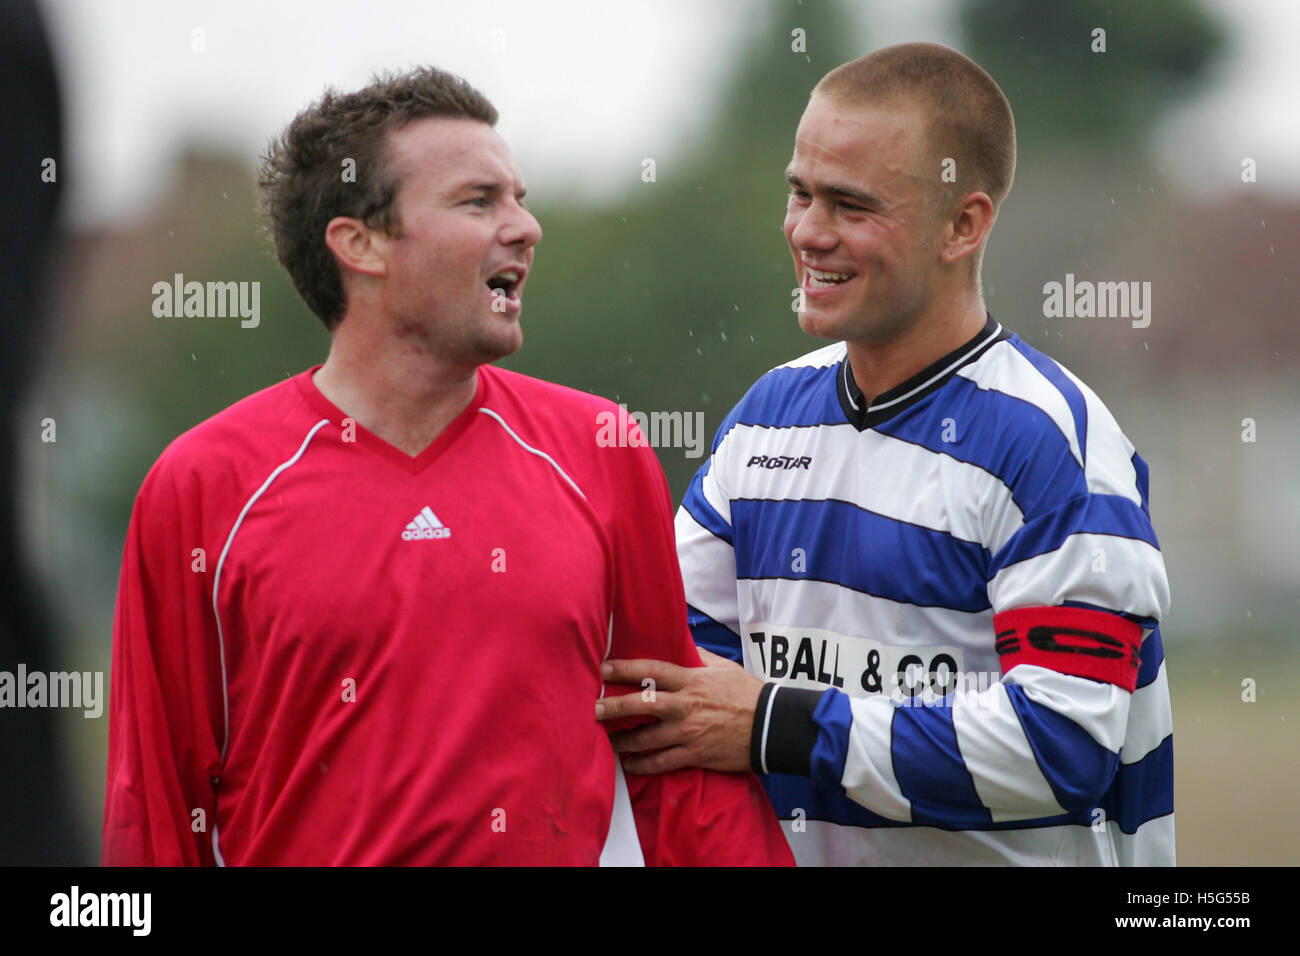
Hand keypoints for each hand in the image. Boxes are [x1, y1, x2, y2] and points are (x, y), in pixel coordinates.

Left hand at [595, 647, 763, 773]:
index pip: (652, 670)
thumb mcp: (725, 668)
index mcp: (692, 681)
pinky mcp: (695, 754)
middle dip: (614, 707)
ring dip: (623, 741)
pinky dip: (642, 765)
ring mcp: (689, 732)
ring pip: (646, 738)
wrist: (772, 726)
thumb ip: (700, 658)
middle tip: (593, 709)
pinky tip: (629, 764)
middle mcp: (686, 705)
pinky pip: (661, 762)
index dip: (625, 668)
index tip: (603, 668)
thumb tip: (682, 644)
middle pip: (641, 704)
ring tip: (607, 741)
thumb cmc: (748, 694)